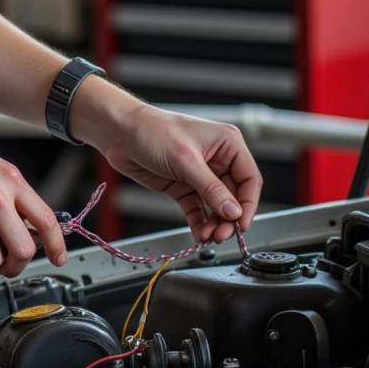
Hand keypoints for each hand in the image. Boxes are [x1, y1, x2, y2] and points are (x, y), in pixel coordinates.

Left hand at [71, 79, 262, 242]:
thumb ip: (211, 188)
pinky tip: (198, 234)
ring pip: (216, 206)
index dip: (248, 203)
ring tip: (208, 237)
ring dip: (214, 223)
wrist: (119, 132)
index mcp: (227, 143)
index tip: (242, 223)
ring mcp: (200, 174)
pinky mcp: (183, 186)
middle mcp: (217, 159)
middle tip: (221, 235)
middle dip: (229, 218)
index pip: (249, 178)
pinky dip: (199, 222)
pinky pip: (198, 209)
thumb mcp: (185, 160)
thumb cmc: (151, 130)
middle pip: (234, 196)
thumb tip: (233, 211)